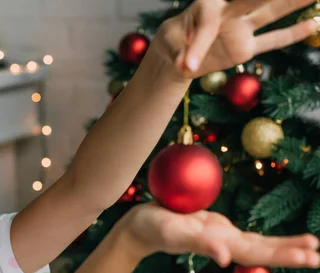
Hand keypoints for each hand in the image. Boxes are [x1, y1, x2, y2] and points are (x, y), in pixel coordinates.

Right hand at [116, 203, 319, 267]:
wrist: (138, 227)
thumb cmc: (151, 227)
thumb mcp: (173, 231)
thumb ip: (199, 243)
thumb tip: (226, 258)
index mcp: (218, 244)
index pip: (258, 252)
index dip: (285, 253)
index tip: (311, 255)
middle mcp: (224, 243)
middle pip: (263, 251)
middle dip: (293, 252)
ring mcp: (220, 237)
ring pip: (258, 244)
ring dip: (285, 246)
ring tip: (312, 245)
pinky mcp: (214, 228)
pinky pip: (246, 236)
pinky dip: (266, 238)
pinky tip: (278, 241)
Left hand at [154, 0, 318, 77]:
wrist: (177, 52)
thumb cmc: (172, 40)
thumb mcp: (168, 44)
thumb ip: (181, 52)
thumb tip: (187, 66)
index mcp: (206, 6)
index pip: (209, 19)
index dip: (199, 42)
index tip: (188, 66)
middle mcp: (229, 12)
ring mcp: (240, 28)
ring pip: (270, 13)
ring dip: (291, 4)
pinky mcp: (246, 47)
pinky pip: (272, 41)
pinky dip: (292, 35)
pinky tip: (314, 24)